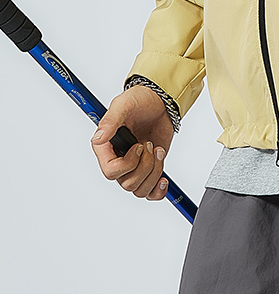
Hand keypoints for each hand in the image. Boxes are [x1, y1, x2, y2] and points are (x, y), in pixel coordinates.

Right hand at [91, 84, 174, 201]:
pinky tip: (163, 178)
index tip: (140, 146)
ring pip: (139, 189)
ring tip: (158, 150)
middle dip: (145, 166)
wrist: (162, 100)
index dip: (127, 164)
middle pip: (127, 183)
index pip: (110, 172)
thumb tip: (98, 138)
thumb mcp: (125, 104)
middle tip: (151, 145)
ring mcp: (134, 167)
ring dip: (154, 172)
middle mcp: (118, 160)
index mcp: (107, 148)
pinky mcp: (149, 169)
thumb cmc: (141, 100)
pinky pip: (150, 193)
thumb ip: (111, 121)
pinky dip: (158, 190)